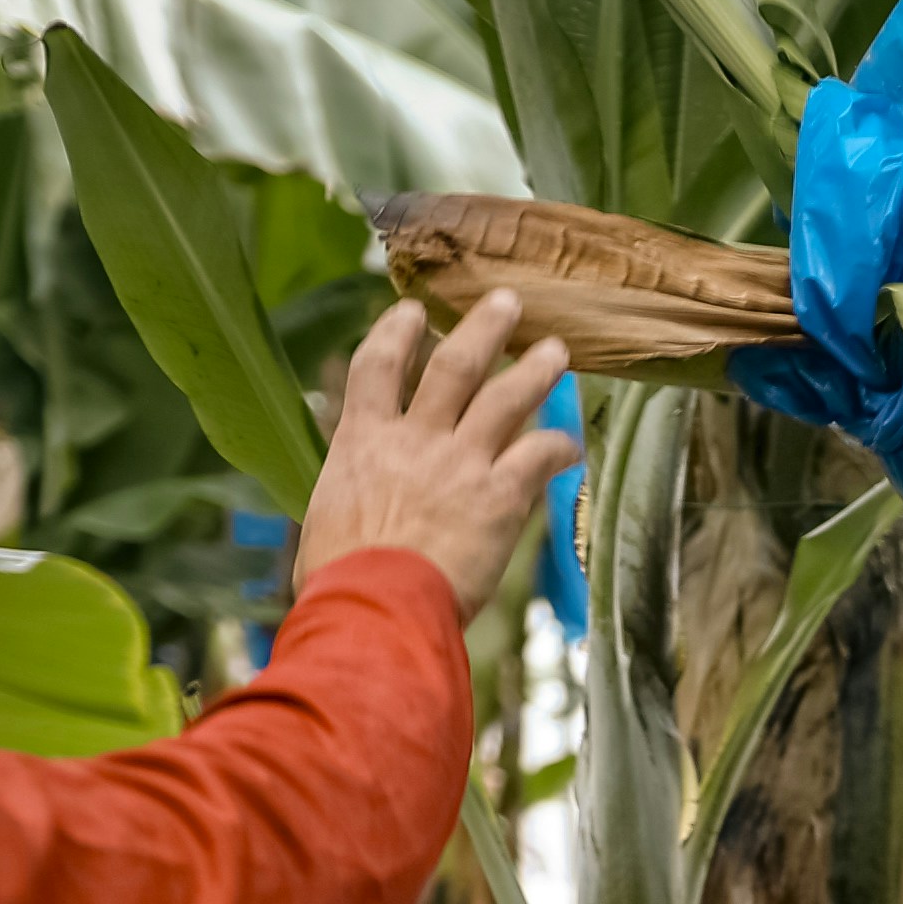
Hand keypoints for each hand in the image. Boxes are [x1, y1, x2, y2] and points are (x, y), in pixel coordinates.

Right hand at [292, 295, 579, 615]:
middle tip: (507, 302)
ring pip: (505, 397)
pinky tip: (574, 446)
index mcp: (362, 439)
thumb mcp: (328, 517)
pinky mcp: (501, 494)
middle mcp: (414, 438)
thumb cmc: (340, 578)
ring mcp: (460, 461)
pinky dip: (560, 446)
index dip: (395, 333)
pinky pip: (540, 454)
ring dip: (535, 370)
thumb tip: (352, 513)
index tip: (410, 310)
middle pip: (454, 365)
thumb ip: (353, 494)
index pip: (375, 366)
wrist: (374, 601)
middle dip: (483, 328)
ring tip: (557, 351)